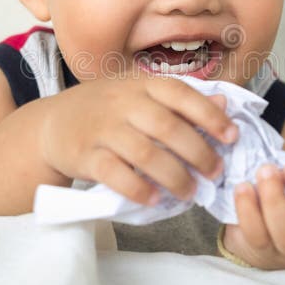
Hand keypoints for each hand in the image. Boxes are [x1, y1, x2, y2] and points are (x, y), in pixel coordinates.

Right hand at [39, 74, 237, 204]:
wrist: (52, 123)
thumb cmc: (106, 109)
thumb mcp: (141, 94)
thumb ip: (180, 100)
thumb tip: (224, 104)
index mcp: (141, 84)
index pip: (181, 93)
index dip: (210, 115)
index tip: (232, 137)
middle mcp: (122, 103)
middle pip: (168, 128)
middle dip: (199, 153)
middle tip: (215, 172)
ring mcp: (102, 129)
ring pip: (146, 154)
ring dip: (175, 177)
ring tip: (191, 192)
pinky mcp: (85, 156)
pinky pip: (115, 174)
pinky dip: (139, 189)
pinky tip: (156, 199)